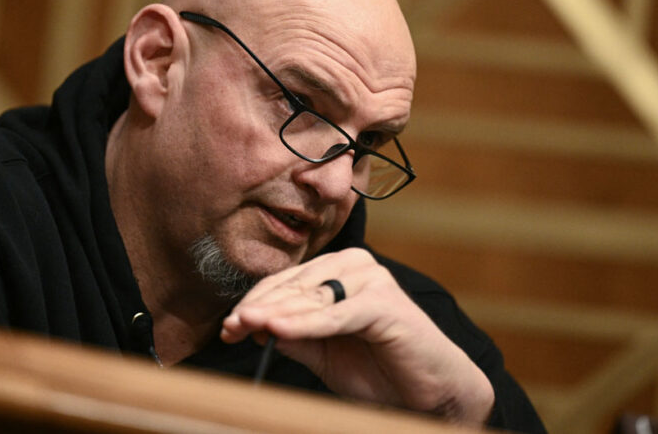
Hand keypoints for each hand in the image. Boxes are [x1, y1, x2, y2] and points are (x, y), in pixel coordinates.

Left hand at [220, 248, 494, 423]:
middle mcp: (356, 265)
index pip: (287, 284)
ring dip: (276, 315)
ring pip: (311, 298)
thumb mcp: (323, 352)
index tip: (229, 327)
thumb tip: (254, 323)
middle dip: (259, 309)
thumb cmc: (378, 370)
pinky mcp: (384, 302)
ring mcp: (372, 279)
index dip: (255, 303)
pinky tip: (278, 330)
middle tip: (231, 328)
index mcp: (340, 270)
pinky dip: (305, 324)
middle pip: (294, 287)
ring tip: (245, 325)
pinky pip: (335, 315)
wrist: (428, 393)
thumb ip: (293, 334)